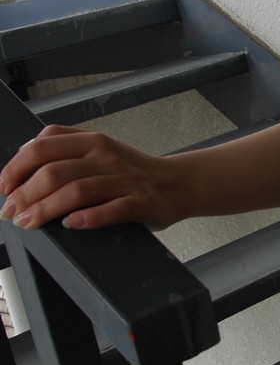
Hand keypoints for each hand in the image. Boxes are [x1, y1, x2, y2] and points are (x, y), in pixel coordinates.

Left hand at [0, 125, 183, 230]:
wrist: (177, 183)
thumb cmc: (133, 171)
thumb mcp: (99, 147)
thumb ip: (65, 144)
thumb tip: (24, 152)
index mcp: (92, 140)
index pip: (43, 147)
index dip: (16, 167)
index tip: (3, 187)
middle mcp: (106, 156)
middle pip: (55, 172)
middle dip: (25, 194)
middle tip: (11, 211)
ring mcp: (124, 179)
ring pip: (77, 191)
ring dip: (46, 209)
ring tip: (30, 222)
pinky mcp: (141, 202)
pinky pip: (112, 209)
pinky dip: (89, 217)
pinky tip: (71, 224)